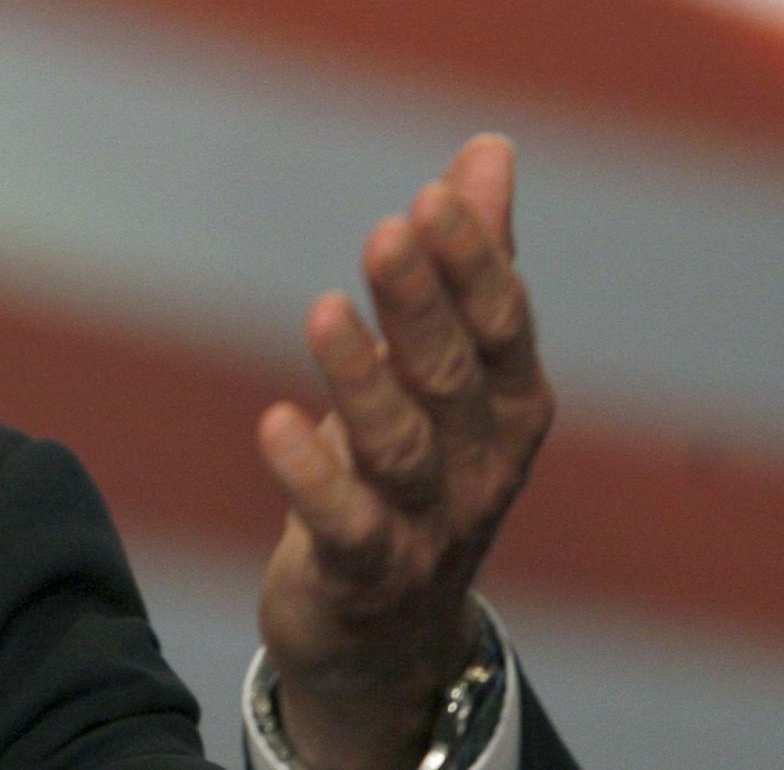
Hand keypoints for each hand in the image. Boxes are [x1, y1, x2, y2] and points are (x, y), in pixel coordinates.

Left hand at [254, 135, 553, 769]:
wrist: (391, 634)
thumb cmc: (422, 469)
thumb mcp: (453, 368)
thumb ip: (471, 261)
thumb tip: (490, 148)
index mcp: (509, 406)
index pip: (502, 326)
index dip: (472, 263)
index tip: (430, 195)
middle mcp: (480, 465)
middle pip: (451, 375)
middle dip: (421, 302)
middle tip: (387, 230)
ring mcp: (426, 525)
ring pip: (399, 447)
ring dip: (362, 377)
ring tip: (323, 310)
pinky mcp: (364, 571)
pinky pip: (344, 525)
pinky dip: (312, 477)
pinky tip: (274, 423)